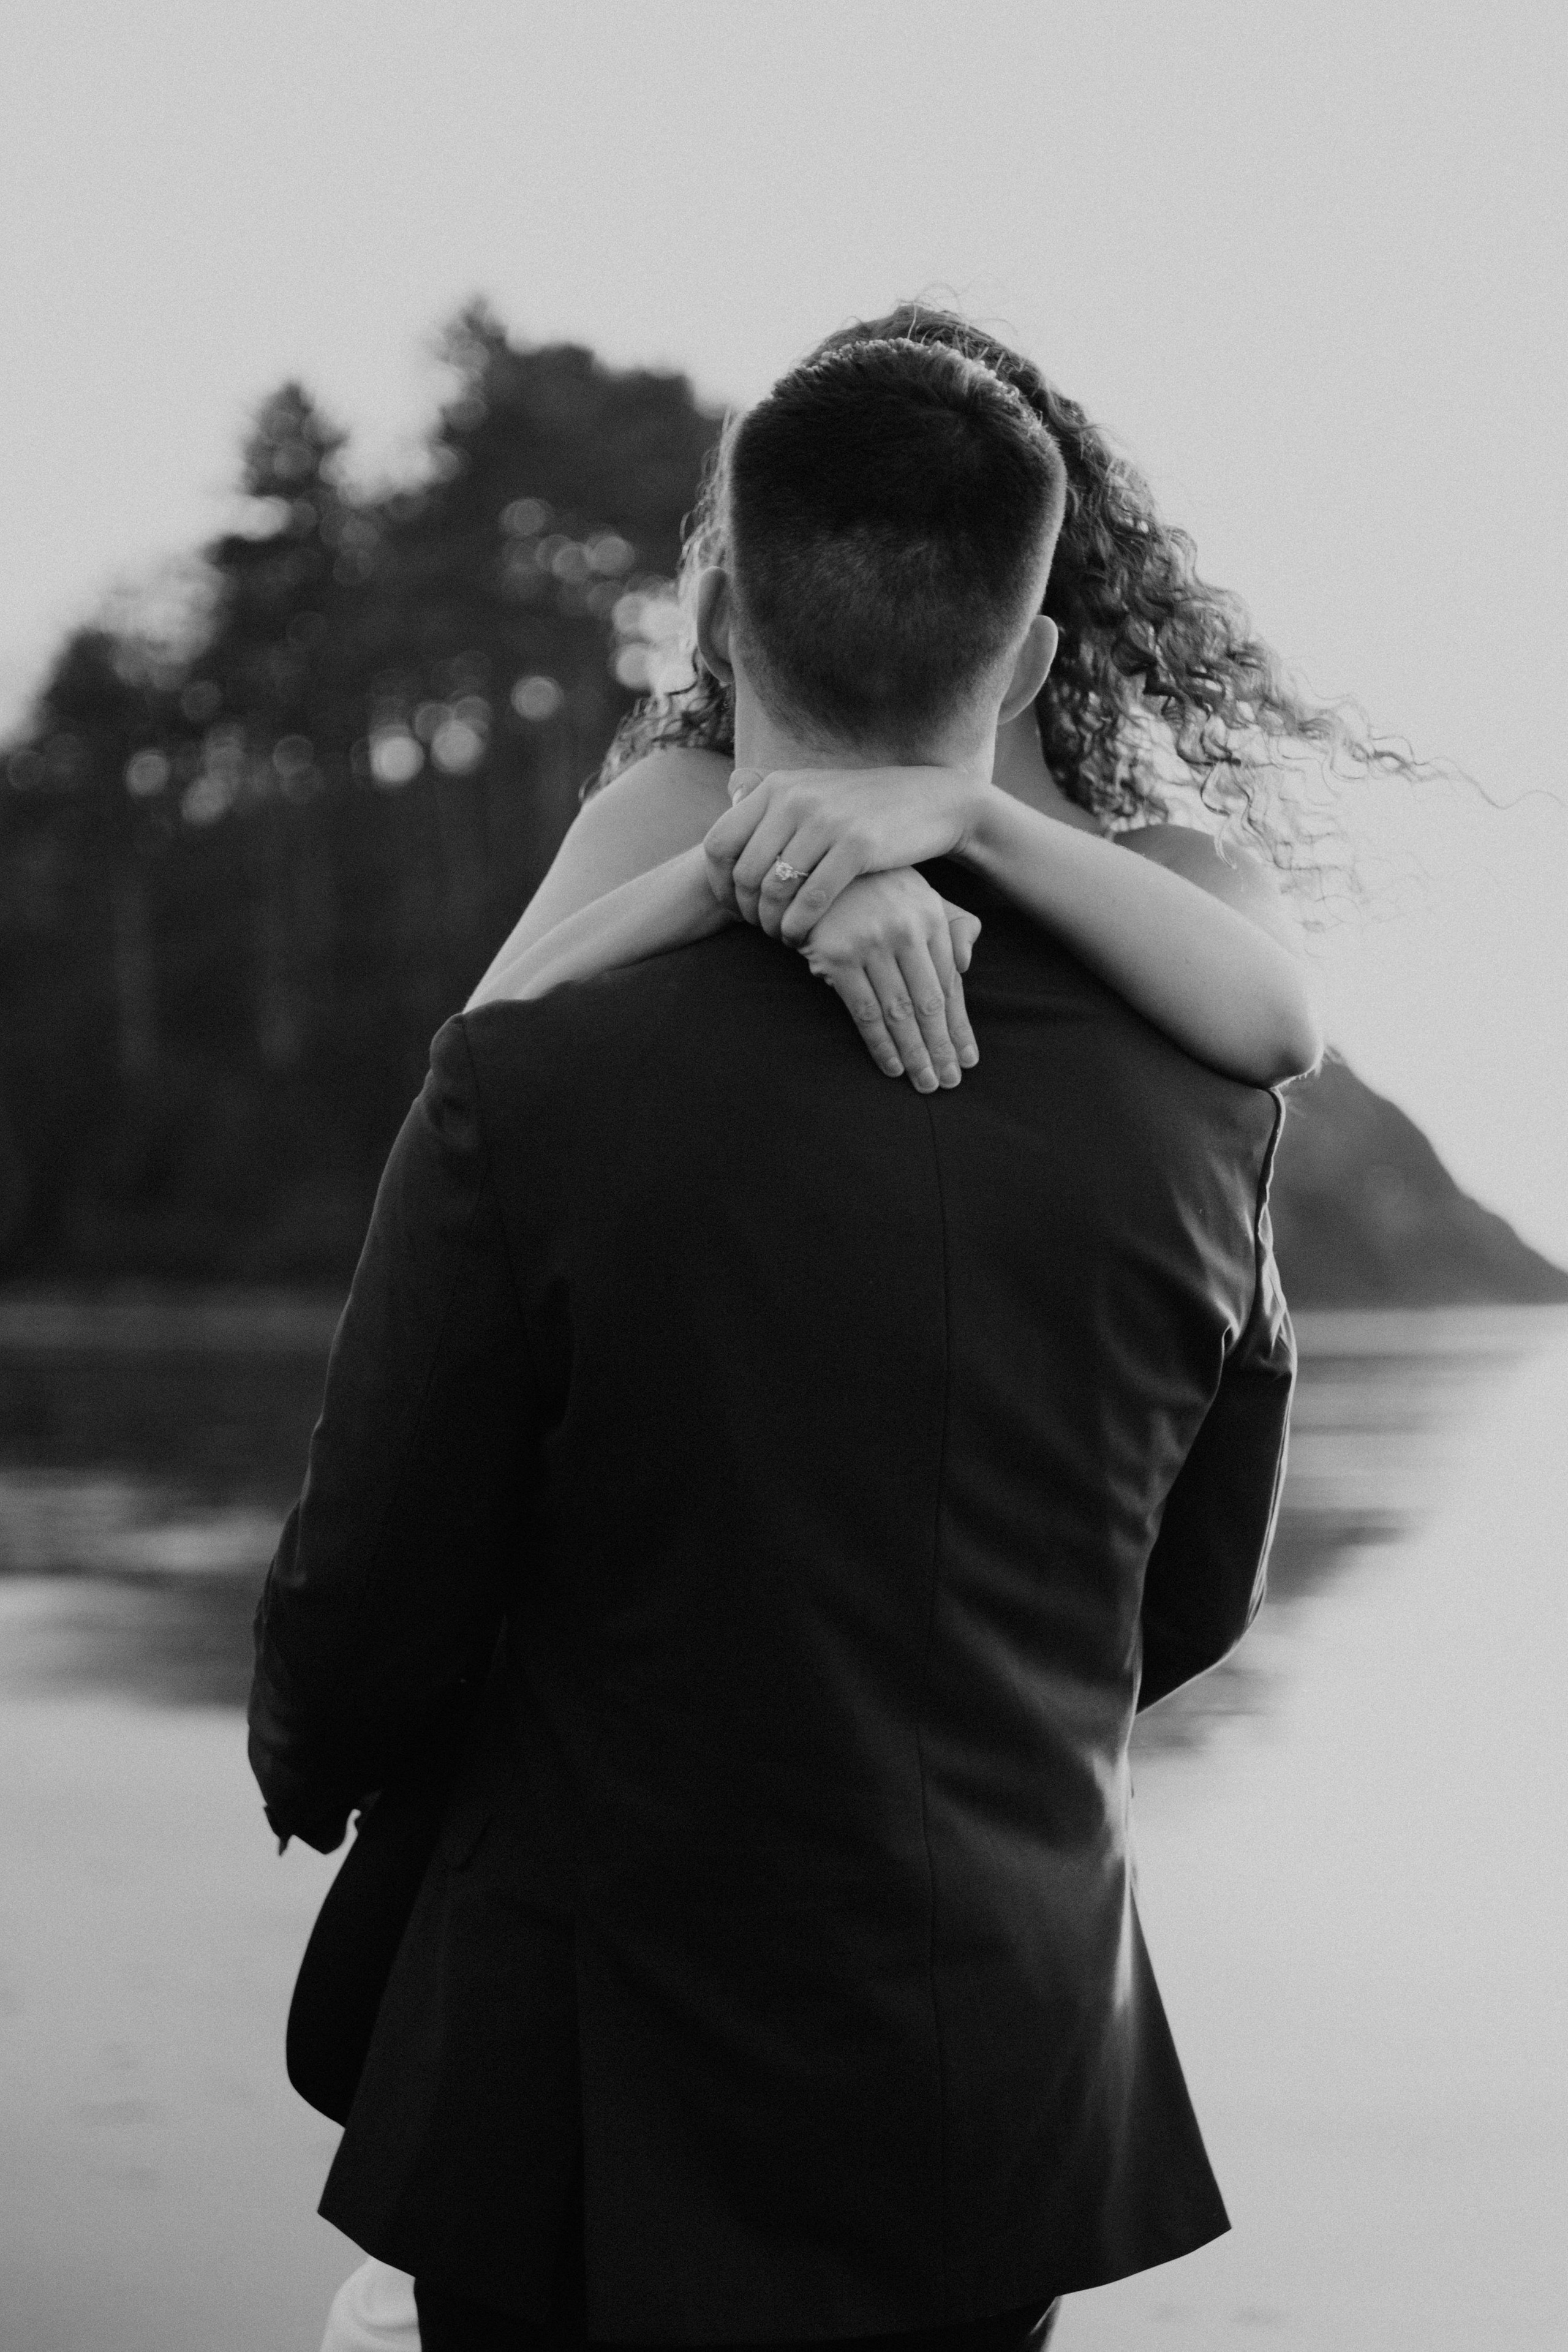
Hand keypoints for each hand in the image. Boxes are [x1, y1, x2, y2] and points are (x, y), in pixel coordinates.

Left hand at [704, 764, 992, 944]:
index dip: (718, 884)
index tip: (733, 907)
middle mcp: (795, 799)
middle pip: (743, 873)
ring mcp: (827, 821)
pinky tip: (801, 939)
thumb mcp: (815, 788)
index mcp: (777, 786)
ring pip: (775, 890)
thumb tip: (730, 790)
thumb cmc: (863, 805)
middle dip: (746, 911)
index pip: (718, 843)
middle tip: (759, 929)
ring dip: (771, 924)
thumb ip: (771, 794)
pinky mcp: (858, 846)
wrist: (929, 800)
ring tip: (781, 936)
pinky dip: (799, 927)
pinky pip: (812, 900)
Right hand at [801, 868, 981, 1091]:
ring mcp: (871, 943)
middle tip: (948, 1083)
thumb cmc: (873, 887)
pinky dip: (880, 1044)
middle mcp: (905, 929)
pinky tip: (893, 1066)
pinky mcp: (837, 956)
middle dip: (940, 1048)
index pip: (949, 984)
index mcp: (931, 916)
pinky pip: (863, 1011)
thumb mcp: (918, 895)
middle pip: (929, 1003)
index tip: (967, 1058)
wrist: (813, 866)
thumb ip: (949, 925)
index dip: (959, 1026)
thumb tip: (966, 964)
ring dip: (914, 1054)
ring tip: (925, 1084)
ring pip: (899, 1013)